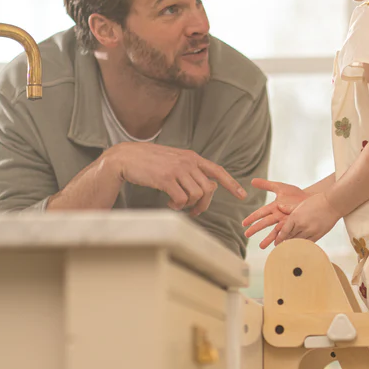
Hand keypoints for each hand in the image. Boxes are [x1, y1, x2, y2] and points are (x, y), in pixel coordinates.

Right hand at [106, 142, 245, 215]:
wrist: (126, 157)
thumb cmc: (149, 162)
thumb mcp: (173, 160)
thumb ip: (190, 169)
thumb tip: (207, 187)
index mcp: (192, 157)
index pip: (217, 171)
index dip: (231, 184)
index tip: (242, 195)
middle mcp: (188, 162)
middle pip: (208, 189)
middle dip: (203, 204)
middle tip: (194, 211)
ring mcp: (177, 170)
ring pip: (197, 195)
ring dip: (189, 205)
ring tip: (176, 203)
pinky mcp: (166, 179)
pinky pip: (181, 200)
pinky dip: (177, 206)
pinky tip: (169, 202)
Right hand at [242, 178, 308, 248]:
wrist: (311, 199)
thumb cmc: (295, 195)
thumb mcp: (280, 187)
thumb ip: (266, 185)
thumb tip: (252, 181)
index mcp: (273, 208)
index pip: (260, 213)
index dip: (252, 218)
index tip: (244, 223)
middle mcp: (278, 216)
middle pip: (265, 223)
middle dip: (256, 229)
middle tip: (246, 235)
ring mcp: (286, 222)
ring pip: (276, 231)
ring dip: (269, 239)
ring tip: (262, 246)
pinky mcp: (294, 226)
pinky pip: (288, 233)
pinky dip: (284, 239)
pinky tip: (279, 245)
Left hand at [275, 192, 340, 244]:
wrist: (332, 204)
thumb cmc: (317, 201)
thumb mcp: (301, 203)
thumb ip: (289, 208)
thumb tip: (279, 207)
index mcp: (295, 216)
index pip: (284, 231)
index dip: (279, 238)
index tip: (276, 243)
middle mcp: (301, 225)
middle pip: (290, 237)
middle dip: (285, 242)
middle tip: (281, 246)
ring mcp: (310, 230)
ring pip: (298, 241)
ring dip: (294, 244)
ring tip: (290, 248)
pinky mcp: (318, 234)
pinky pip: (308, 243)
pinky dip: (303, 245)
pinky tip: (301, 246)